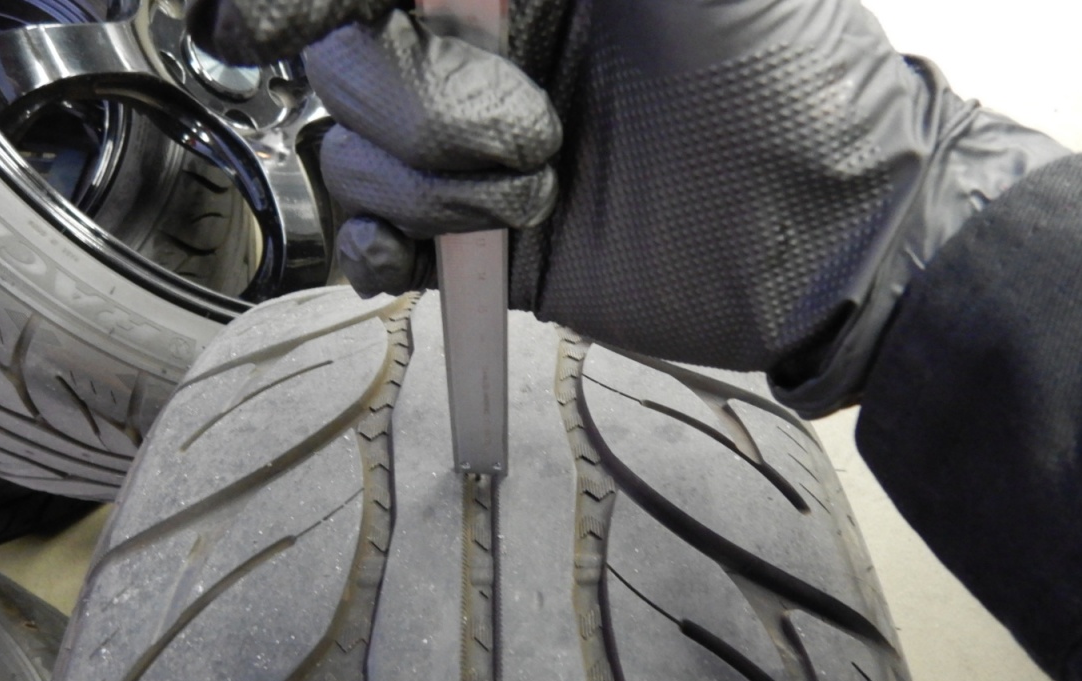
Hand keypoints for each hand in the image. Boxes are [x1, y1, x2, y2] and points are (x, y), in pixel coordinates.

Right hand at [188, 0, 1066, 414]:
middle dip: (421, 102)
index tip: (259, 24)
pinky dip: (384, 249)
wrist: (822, 245)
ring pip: (352, 152)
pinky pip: (368, 240)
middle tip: (532, 129)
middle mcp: (482, 52)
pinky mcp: (473, 244)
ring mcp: (470, 150)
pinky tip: (445, 255)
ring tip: (546, 190)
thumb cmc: (791, 88)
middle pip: (346, 55)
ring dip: (437, 186)